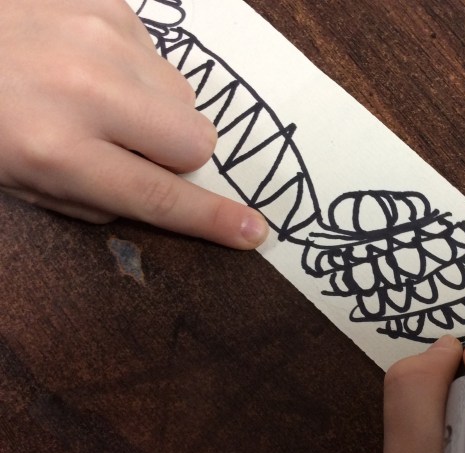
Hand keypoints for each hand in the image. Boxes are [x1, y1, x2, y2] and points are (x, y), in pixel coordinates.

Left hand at [0, 0, 267, 248]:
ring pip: (184, 96)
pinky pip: (161, 57)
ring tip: (104, 99)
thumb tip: (167, 198)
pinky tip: (93, 66)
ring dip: (158, 110)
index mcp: (55, 150)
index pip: (159, 195)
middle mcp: (85, 90)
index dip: (211, 218)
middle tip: (136, 149)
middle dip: (178, 155)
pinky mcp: (108, 4)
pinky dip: (138, 72)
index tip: (252, 230)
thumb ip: (99, 199)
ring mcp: (100, 37)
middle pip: (195, 139)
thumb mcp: (23, 185)